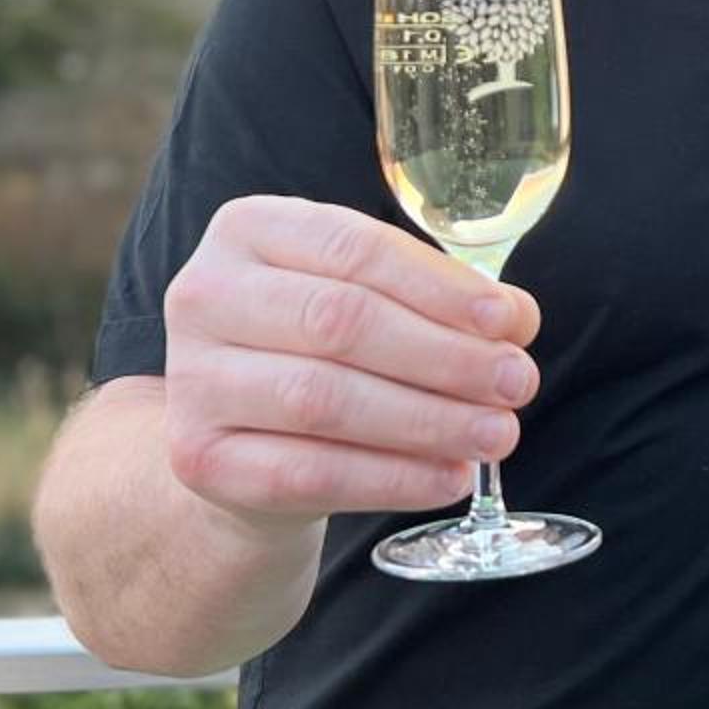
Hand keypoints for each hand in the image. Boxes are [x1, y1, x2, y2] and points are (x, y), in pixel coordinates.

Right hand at [158, 195, 541, 535]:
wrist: (241, 440)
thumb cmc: (321, 349)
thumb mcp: (369, 299)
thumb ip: (436, 298)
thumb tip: (514, 320)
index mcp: (250, 229)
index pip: (355, 248)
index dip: (442, 288)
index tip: (513, 323)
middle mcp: (205, 294)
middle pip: (340, 322)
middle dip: (445, 357)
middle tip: (516, 384)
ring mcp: (192, 378)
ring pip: (323, 399)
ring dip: (427, 421)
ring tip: (496, 434)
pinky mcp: (198, 457)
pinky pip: (308, 473)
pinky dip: (391, 478)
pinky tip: (449, 478)